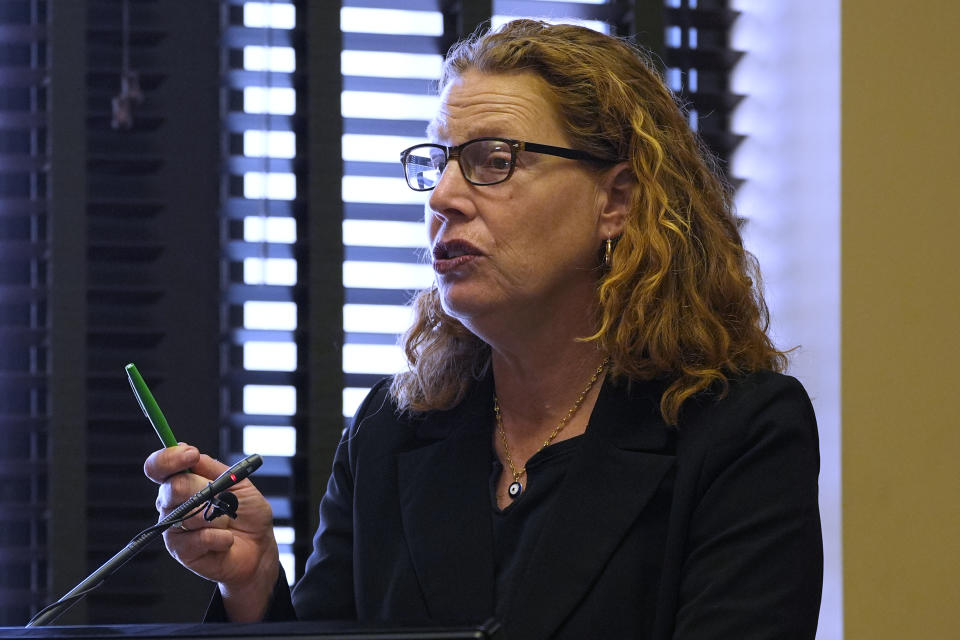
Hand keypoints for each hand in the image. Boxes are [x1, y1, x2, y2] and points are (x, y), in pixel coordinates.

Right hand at [144, 443, 279, 620]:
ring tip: (229, 521)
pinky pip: (197, 539)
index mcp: (183, 481)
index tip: (191, 454)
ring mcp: (173, 527)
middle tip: (222, 497)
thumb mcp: (237, 482)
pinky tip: (227, 539)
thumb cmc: (247, 513)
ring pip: (186, 514)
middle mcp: (172, 503)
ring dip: (216, 516)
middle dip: (203, 489)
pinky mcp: (180, 550)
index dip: (170, 458)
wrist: (258, 547)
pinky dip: (220, 537)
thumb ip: (211, 467)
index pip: (159, 466)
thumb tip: (184, 447)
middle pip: (172, 488)